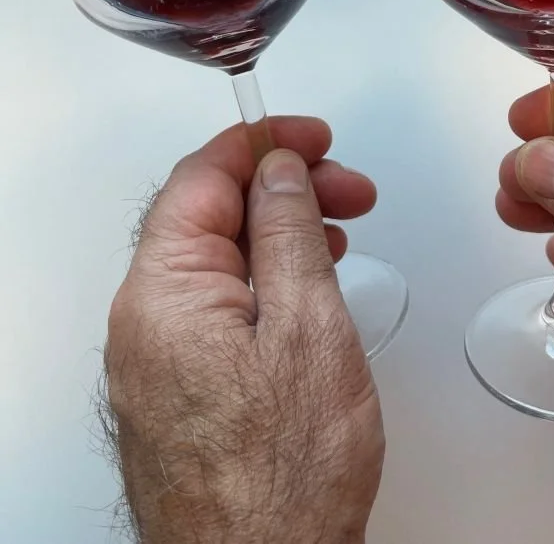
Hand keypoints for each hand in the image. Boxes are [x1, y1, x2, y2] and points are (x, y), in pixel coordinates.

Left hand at [104, 118, 383, 543]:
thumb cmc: (284, 473)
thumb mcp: (307, 325)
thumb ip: (287, 231)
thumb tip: (277, 170)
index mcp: (163, 293)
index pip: (201, 178)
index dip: (261, 144)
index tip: (313, 137)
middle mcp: (146, 320)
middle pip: (209, 216)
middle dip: (281, 189)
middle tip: (349, 190)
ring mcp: (161, 357)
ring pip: (218, 260)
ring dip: (279, 232)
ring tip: (341, 231)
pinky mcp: (183, 386)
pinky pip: (220, 305)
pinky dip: (266, 278)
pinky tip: (309, 283)